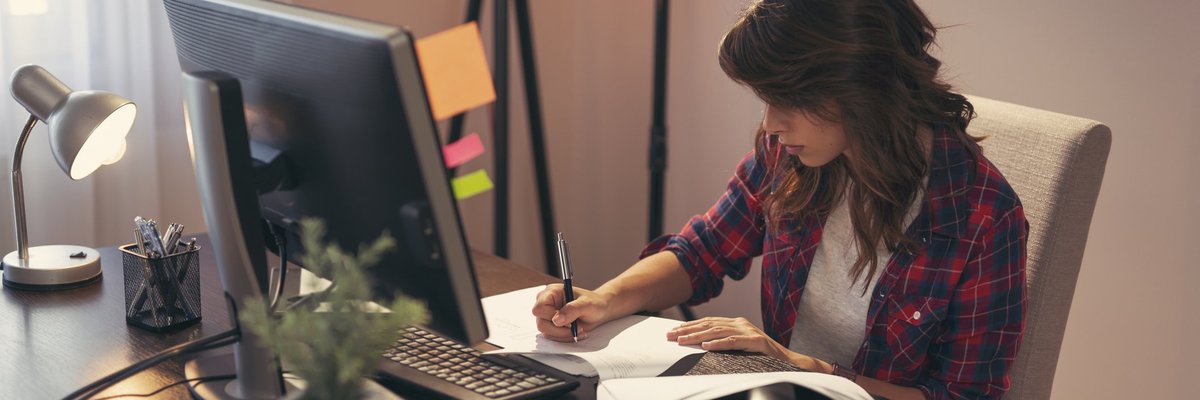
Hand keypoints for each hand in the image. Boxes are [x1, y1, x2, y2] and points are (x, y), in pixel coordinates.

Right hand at [531, 284, 611, 341]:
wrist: (600, 310)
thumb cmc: (594, 303)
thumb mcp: (586, 304)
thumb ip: (572, 310)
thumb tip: (557, 320)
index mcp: (552, 292)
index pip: (539, 308)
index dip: (551, 317)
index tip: (567, 321)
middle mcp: (547, 303)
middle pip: (541, 323)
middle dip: (559, 330)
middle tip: (575, 328)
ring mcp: (548, 316)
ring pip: (546, 332)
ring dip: (563, 335)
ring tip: (578, 330)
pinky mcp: (552, 326)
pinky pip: (553, 337)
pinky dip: (565, 337)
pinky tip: (576, 332)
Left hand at [667, 316, 831, 372]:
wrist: (789, 361)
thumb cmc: (763, 356)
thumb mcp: (740, 347)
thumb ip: (725, 342)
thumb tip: (700, 344)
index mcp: (736, 323)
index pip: (708, 322)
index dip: (690, 326)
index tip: (673, 331)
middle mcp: (741, 323)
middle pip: (709, 325)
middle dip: (687, 330)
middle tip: (670, 335)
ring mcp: (749, 331)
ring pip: (717, 331)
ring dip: (697, 336)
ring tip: (682, 341)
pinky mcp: (756, 341)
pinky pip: (734, 342)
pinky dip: (719, 343)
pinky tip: (706, 346)